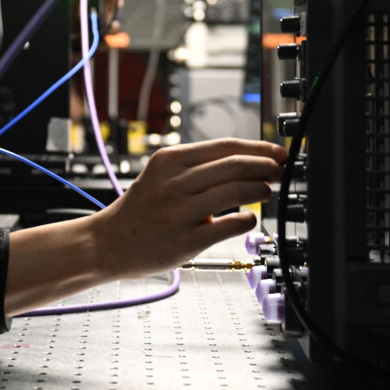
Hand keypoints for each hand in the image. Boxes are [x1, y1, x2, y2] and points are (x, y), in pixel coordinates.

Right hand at [90, 137, 282, 279]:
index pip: (225, 146)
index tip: (277, 153)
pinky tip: (250, 219)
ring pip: (236, 191)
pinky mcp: (186, 241)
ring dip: (261, 190)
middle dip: (266, 167)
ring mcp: (179, 212)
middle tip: (280, 172)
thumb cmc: (141, 209)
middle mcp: (173, 183)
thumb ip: (196, 167)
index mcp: (169, 160)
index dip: (258, 148)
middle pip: (234, 166)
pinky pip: (230, 225)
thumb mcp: (160, 175)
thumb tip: (246, 160)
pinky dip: (248, 220)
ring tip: (266, 192)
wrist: (109, 242)